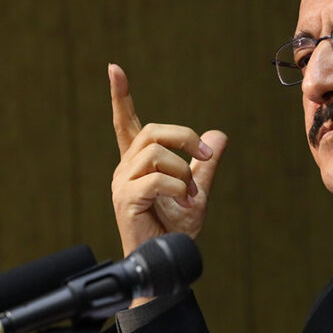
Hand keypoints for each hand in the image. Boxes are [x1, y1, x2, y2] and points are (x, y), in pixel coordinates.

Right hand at [108, 63, 226, 257]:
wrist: (167, 263)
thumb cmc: (176, 230)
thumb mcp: (198, 192)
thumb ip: (205, 165)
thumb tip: (219, 135)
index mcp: (138, 163)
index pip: (127, 123)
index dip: (121, 97)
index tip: (114, 69)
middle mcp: (126, 169)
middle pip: (154, 132)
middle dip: (186, 138)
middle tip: (206, 158)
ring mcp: (123, 184)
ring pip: (156, 153)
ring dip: (183, 170)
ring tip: (189, 193)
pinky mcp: (126, 200)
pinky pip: (156, 179)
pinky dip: (178, 187)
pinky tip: (183, 201)